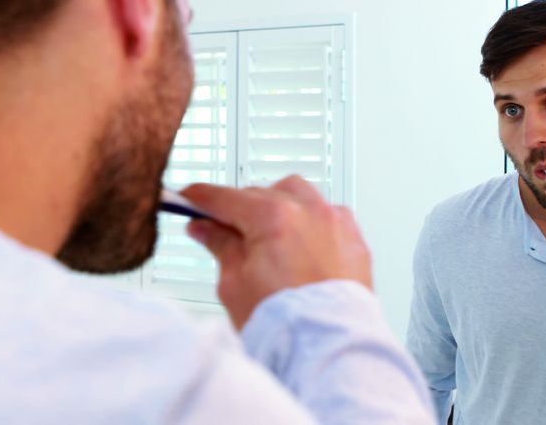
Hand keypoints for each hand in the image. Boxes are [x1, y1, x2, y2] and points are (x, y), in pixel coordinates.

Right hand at [180, 175, 372, 328]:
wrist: (327, 352)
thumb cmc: (287, 326)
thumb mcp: (234, 284)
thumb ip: (220, 245)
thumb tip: (206, 228)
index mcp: (274, 217)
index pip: (226, 197)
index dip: (201, 198)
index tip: (190, 200)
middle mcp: (309, 212)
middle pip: (261, 194)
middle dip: (239, 209)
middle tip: (221, 230)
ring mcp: (336, 223)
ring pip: (298, 196)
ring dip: (277, 206)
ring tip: (264, 235)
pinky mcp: (354, 240)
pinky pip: (326, 215)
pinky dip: (308, 222)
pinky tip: (298, 243)